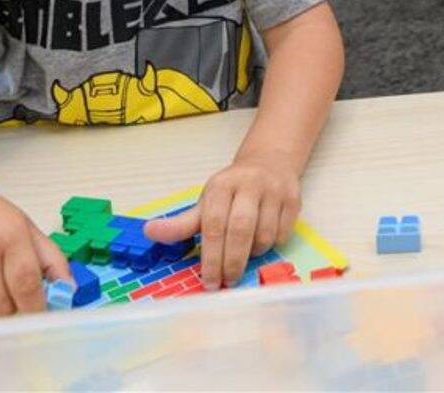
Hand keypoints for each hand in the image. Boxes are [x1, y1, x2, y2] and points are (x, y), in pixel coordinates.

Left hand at [146, 147, 301, 289]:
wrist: (270, 161)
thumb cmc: (233, 189)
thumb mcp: (206, 203)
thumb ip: (181, 223)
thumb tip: (149, 232)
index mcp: (221, 185)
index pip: (213, 224)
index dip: (211, 256)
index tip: (208, 280)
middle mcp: (248, 184)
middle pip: (240, 229)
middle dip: (232, 261)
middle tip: (227, 282)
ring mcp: (274, 190)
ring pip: (264, 235)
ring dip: (253, 254)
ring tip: (244, 256)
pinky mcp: (294, 198)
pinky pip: (283, 233)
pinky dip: (272, 245)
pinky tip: (262, 242)